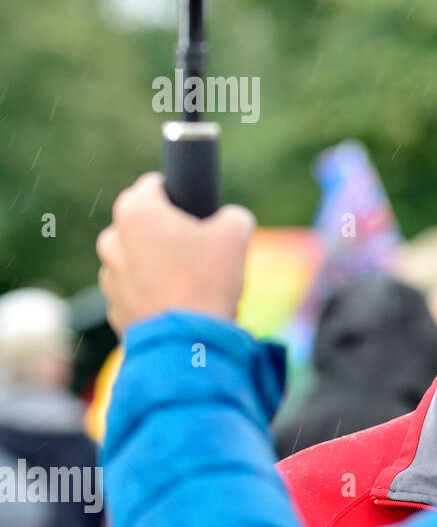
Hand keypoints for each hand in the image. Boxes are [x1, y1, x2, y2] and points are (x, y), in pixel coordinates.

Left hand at [96, 173, 254, 334]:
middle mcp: (113, 238)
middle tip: (199, 252)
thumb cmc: (207, 280)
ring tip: (192, 284)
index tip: (197, 215)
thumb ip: (233, 215)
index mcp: (137, 211)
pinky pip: (136, 291)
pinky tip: (180, 306)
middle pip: (145, 224)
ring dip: (159, 265)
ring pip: (138, 259)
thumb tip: (229, 220)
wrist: (187, 341)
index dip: (179, 196)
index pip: (155, 185)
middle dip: (168, 234)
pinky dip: (154, 294)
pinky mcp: (113, 307)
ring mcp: (109, 275)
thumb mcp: (236, 234)